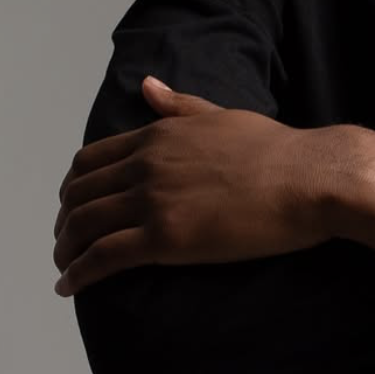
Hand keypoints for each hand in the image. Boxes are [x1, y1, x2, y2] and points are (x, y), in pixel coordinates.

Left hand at [52, 77, 342, 295]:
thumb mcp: (222, 116)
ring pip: (82, 225)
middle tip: (66, 242)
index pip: (91, 160)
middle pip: (79, 193)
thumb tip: (149, 86)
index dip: (74, 187)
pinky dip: (77, 274)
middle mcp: (146, 164)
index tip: (74, 206)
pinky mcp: (165, 238)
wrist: (310, 178)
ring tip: (64, 268)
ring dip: (65, 250)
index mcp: (158, 135)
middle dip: (64, 220)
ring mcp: (152, 201)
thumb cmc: (279, 151)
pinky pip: (103, 258)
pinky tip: (69, 287)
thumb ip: (180, 106)